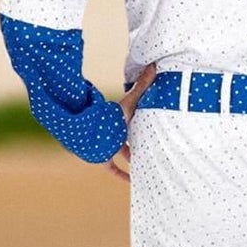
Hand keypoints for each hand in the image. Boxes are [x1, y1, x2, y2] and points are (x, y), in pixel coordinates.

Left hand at [105, 62, 158, 181]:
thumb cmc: (110, 113)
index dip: (146, 124)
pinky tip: (132, 182)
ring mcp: (110, 148)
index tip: (157, 127)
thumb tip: (154, 65)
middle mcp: (117, 134)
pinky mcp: (104, 159)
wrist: (89, 129)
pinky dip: (122, 175)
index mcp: (123, 121)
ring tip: (149, 167)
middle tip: (157, 150)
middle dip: (142, 144)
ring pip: (125, 155)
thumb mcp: (130, 101)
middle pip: (132, 139)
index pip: (136, 122)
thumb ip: (142, 85)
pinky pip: (114, 170)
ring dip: (135, 161)